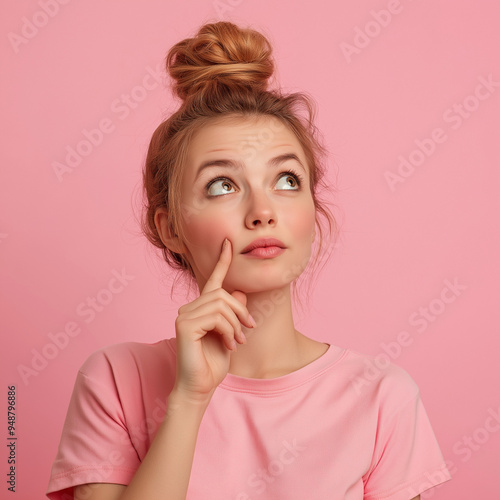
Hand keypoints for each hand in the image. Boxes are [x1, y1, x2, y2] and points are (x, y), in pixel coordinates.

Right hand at [172, 239, 254, 402]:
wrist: (200, 386)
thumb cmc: (213, 362)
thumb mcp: (230, 334)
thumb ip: (233, 313)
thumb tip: (238, 291)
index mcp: (200, 308)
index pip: (212, 280)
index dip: (222, 261)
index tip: (229, 244)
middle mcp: (189, 308)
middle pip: (222, 294)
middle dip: (240, 311)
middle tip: (249, 330)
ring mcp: (184, 315)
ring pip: (221, 305)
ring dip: (236, 325)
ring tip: (238, 341)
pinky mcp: (185, 325)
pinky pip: (216, 317)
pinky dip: (228, 331)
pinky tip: (229, 345)